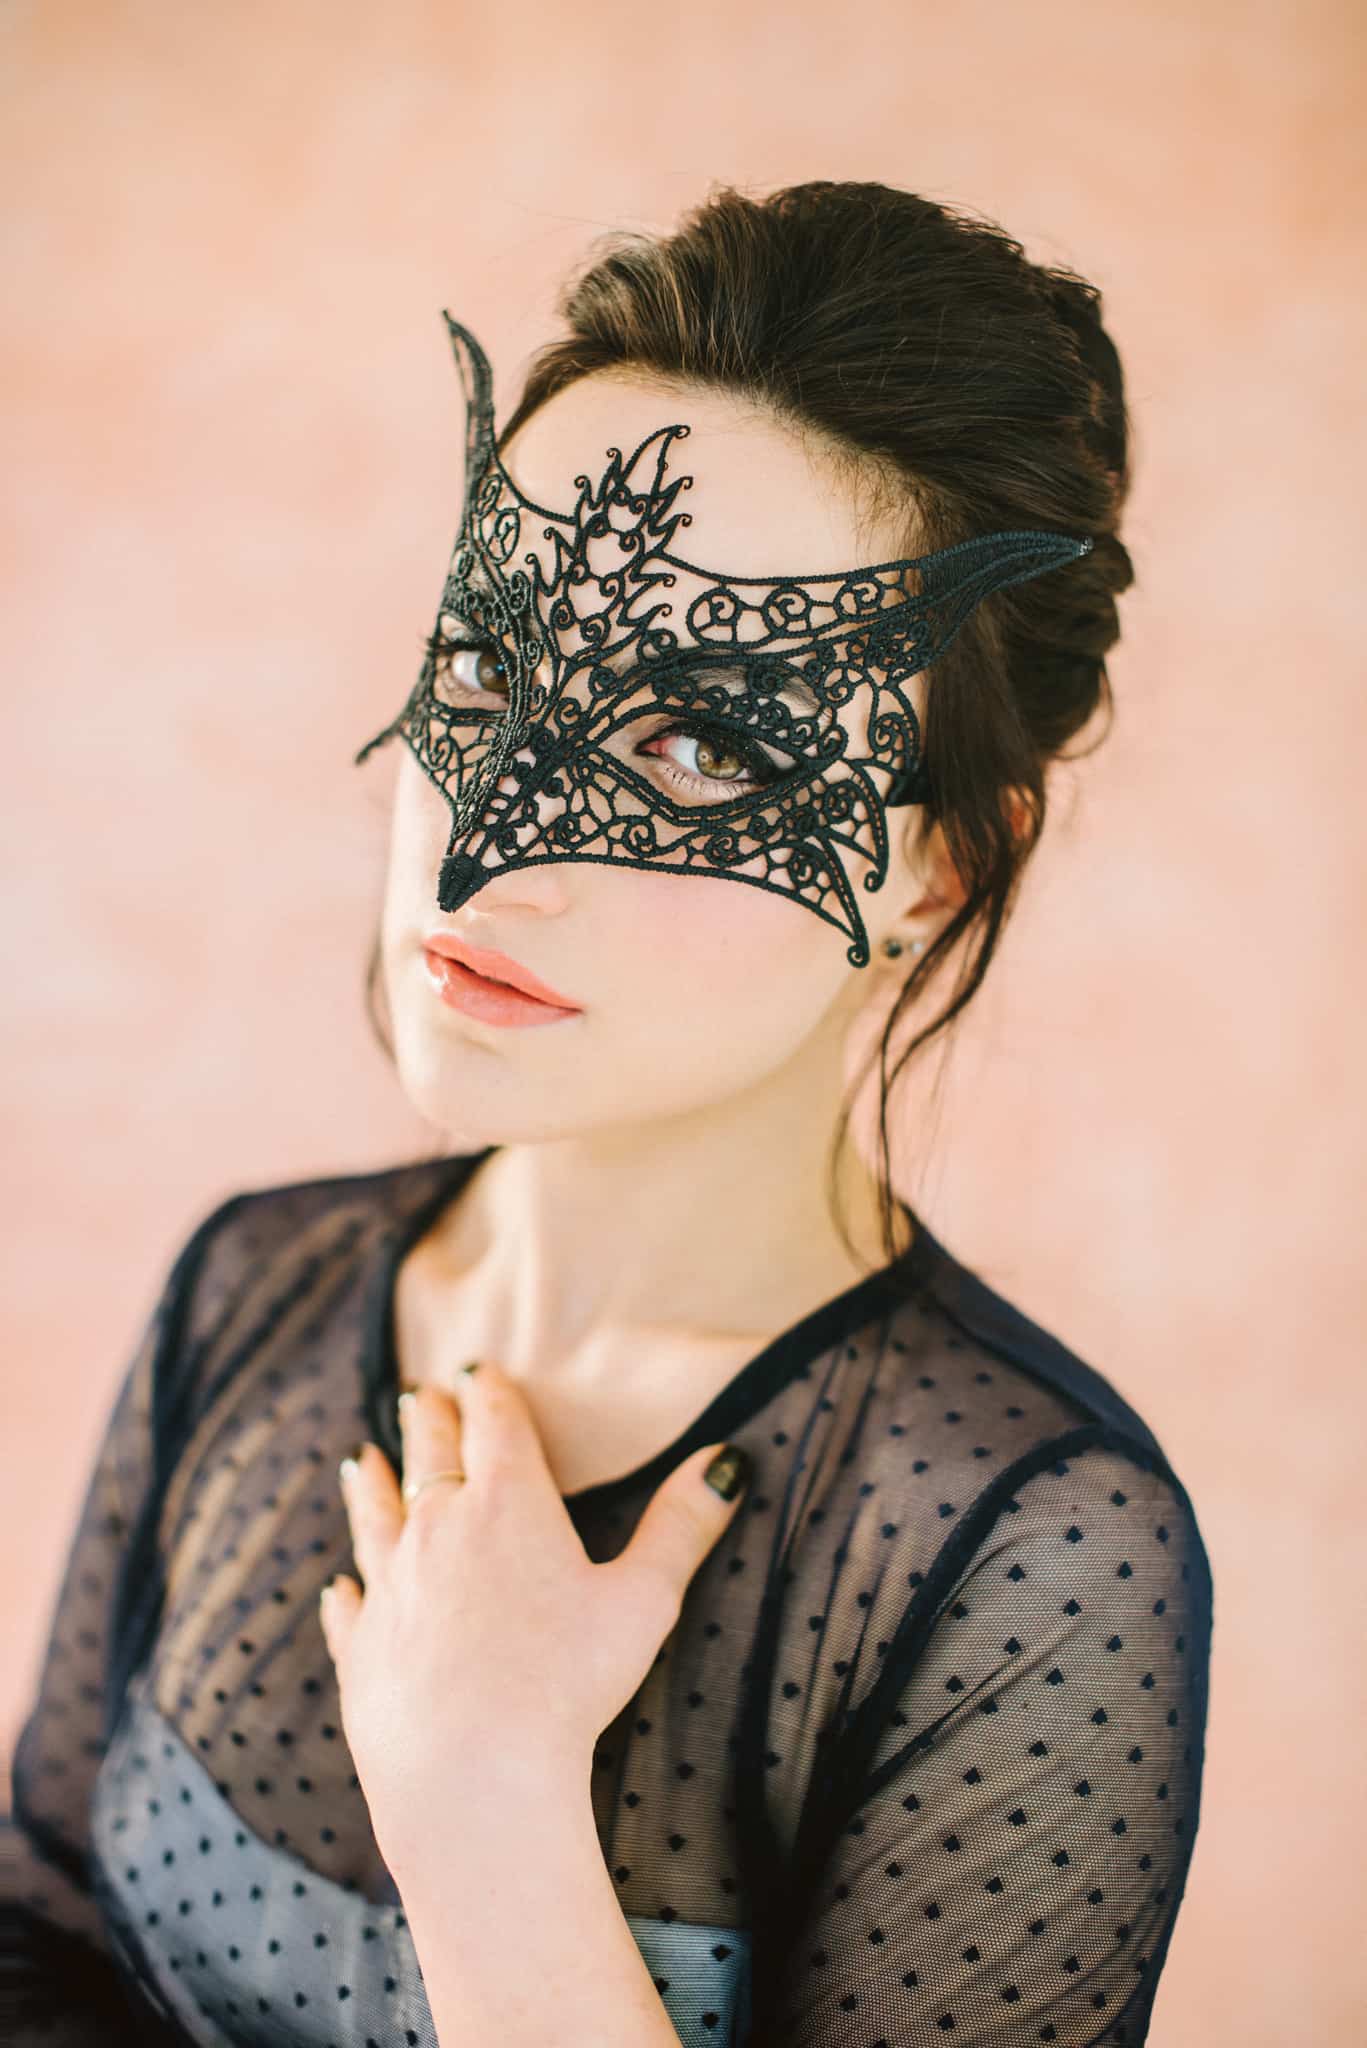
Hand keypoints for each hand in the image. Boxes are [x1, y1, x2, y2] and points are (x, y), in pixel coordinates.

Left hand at [317, 1362, 749, 1881]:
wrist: (471, 1771)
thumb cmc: (566, 1683)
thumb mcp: (643, 1600)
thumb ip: (681, 1526)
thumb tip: (725, 1460)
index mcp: (508, 1504)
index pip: (495, 1426)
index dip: (487, 1392)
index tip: (475, 1369)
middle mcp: (439, 1529)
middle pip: (431, 1458)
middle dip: (430, 1421)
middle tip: (420, 1395)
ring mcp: (391, 1588)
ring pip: (376, 1519)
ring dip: (372, 1485)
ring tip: (362, 1459)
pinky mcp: (363, 1649)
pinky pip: (350, 1607)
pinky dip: (346, 1591)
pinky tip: (340, 1586)